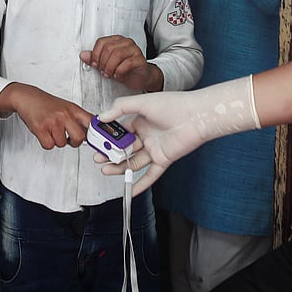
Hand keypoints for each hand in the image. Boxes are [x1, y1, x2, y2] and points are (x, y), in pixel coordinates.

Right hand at [0, 83, 92, 149]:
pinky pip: (49, 145)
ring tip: (51, 130)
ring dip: (56, 141)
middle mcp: (64, 114)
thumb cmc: (45, 103)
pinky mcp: (41, 128)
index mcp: (73, 109)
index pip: (91, 122)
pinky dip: (46, 142)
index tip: (98, 140)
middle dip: (74, 142)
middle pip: (79, 137)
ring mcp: (53, 121)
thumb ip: (78, 118)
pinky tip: (44, 133)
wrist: (26, 97)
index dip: (96, 133)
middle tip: (68, 138)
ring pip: (62, 143)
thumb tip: (90, 132)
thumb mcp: (65, 106)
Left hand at [80, 35, 159, 91]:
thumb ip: (95, 58)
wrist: (142, 77)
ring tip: (109, 74)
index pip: (101, 42)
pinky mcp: (140, 59)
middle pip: (109, 48)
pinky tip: (118, 75)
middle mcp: (126, 42)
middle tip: (103, 71)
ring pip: (117, 54)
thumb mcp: (107, 64)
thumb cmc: (125, 69)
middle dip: (103, 62)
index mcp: (117, 40)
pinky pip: (127, 63)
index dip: (95, 54)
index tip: (94, 64)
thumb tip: (83, 55)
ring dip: (110, 67)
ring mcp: (134, 50)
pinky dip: (119, 71)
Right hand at [96, 76, 259, 194]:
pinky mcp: (163, 159)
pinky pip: (150, 175)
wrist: (196, 116)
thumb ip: (120, 107)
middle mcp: (146, 136)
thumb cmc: (172, 105)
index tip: (95, 141)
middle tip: (97, 158)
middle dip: (110, 154)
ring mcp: (154, 149)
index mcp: (140, 121)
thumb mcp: (142, 102)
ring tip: (105, 170)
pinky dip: (140, 184)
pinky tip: (130, 190)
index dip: (107, 137)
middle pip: (124, 148)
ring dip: (119, 168)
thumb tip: (102, 117)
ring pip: (133, 162)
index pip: (119, 131)